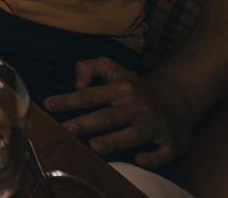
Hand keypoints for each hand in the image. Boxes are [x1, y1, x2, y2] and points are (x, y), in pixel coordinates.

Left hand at [44, 58, 192, 167]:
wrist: (178, 98)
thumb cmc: (135, 87)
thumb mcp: (115, 69)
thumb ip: (91, 67)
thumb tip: (76, 83)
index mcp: (123, 88)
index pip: (90, 95)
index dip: (68, 100)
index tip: (48, 105)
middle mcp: (138, 106)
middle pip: (108, 117)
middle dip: (86, 123)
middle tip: (67, 129)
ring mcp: (155, 126)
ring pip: (133, 135)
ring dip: (114, 141)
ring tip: (94, 146)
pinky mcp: (171, 143)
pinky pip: (161, 154)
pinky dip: (151, 158)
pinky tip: (138, 160)